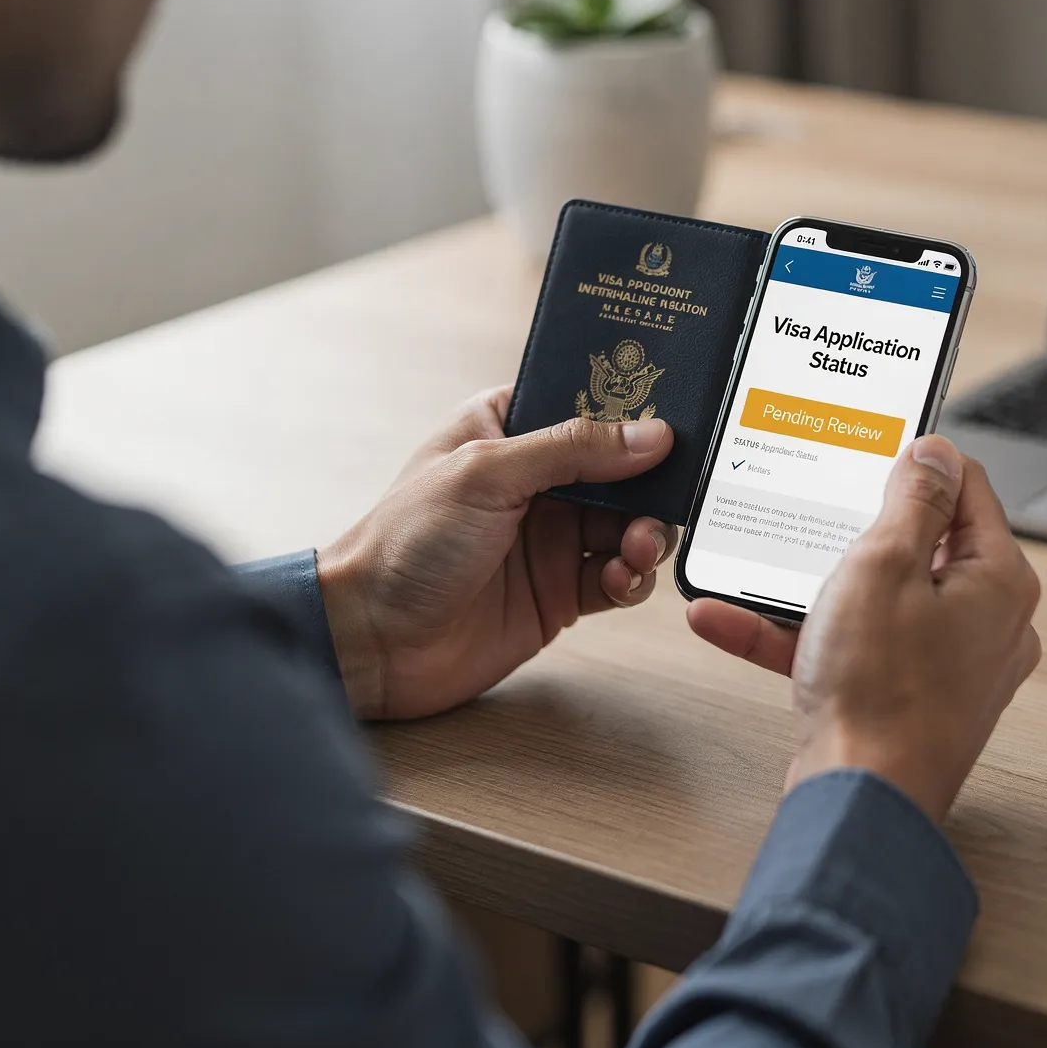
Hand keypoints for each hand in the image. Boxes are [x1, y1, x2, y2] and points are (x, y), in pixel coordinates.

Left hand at [317, 386, 677, 720]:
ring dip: (647, 534)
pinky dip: (631, 578)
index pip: (586, 406)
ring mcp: (550, 539)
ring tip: (638, 547)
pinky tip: (618, 579)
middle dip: (652, 484)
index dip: (632, 412)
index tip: (673, 422)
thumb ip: (573, 449)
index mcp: (508, 431)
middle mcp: (536, 482)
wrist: (373, 641)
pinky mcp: (560, 593)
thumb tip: (651, 435)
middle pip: (623, 471)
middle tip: (666, 499)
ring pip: (630, 525)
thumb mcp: (487, 474)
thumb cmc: (405, 542)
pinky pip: (618, 578)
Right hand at [686, 436, 1041, 822]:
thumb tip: (935, 452)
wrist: (859, 801)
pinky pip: (857, 648)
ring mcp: (952, 666)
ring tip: (758, 568)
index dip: (916, 462)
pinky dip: (802, 635)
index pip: (968, 488)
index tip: (870, 452)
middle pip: (924, 545)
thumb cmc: (880, 695)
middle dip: (856, 530)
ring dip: (812, 585)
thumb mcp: (883, 565)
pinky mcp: (912, 700)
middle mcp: (989, 622)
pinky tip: (733, 621)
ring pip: (881, 600)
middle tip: (813, 510)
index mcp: (1000, 580)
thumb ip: (912, 499)